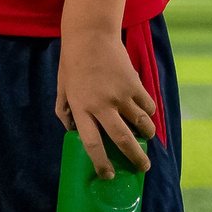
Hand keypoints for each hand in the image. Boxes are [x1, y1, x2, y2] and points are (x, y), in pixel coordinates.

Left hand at [54, 27, 156, 177]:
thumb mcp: (62, 89)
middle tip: (143, 168)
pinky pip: (148, 107)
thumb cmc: (73, 64)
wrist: (91, 36)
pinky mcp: (135, 85)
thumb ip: (65, 112)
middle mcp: (102, 105)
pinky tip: (146, 114)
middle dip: (136, 158)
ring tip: (147, 138)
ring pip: (142, 124)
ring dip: (147, 135)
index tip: (109, 175)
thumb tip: (73, 132)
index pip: (91, 143)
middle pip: (123, 140)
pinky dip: (149, 114)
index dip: (101, 163)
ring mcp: (121, 95)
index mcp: (81, 109)